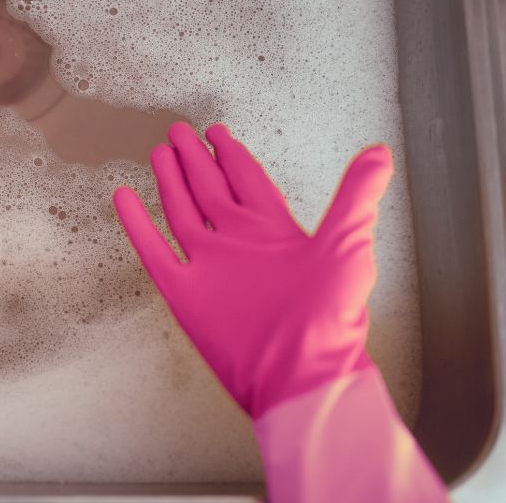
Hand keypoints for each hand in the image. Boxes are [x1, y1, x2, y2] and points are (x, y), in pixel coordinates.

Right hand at [113, 122, 390, 417]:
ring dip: (170, 182)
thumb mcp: (347, 245)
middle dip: (194, 160)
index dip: (231, 154)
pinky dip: (138, 224)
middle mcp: (238, 243)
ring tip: (158, 154)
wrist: (299, 373)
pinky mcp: (184, 291)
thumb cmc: (328, 318)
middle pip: (209, 189)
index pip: (246, 180)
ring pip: (181, 211)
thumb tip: (380, 154)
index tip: (217, 133)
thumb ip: (356, 196)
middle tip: (178, 132)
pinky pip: (154, 250)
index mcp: (273, 230)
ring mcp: (208, 266)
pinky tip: (125, 199)